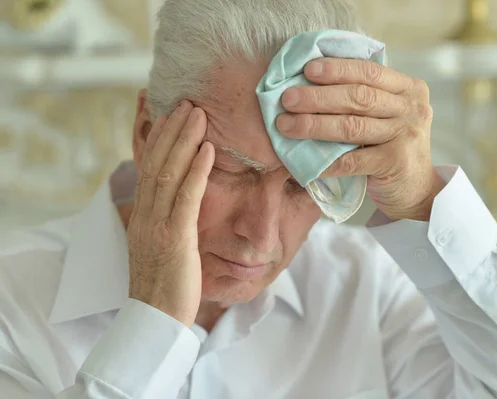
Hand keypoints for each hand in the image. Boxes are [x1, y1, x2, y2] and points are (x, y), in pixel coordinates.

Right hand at [128, 101, 214, 326]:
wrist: (155, 320)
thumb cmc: (163, 286)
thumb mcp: (160, 248)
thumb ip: (166, 224)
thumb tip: (178, 207)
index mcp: (143, 217)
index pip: (149, 170)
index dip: (160, 141)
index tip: (171, 117)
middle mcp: (146, 215)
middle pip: (158, 163)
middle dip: (173, 130)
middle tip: (187, 103)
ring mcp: (158, 225)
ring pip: (170, 172)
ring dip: (185, 140)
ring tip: (198, 114)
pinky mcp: (175, 237)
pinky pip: (186, 196)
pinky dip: (197, 170)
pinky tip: (208, 149)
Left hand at [276, 58, 445, 220]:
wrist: (416, 189)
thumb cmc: (391, 146)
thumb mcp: (388, 114)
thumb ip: (364, 96)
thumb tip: (310, 80)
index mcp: (409, 88)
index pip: (370, 71)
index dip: (337, 69)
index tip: (307, 69)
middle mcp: (412, 109)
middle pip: (358, 97)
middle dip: (318, 96)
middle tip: (287, 99)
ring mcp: (406, 136)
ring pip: (352, 126)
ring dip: (314, 125)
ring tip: (285, 124)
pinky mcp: (396, 163)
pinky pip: (352, 161)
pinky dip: (326, 161)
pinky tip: (304, 160)